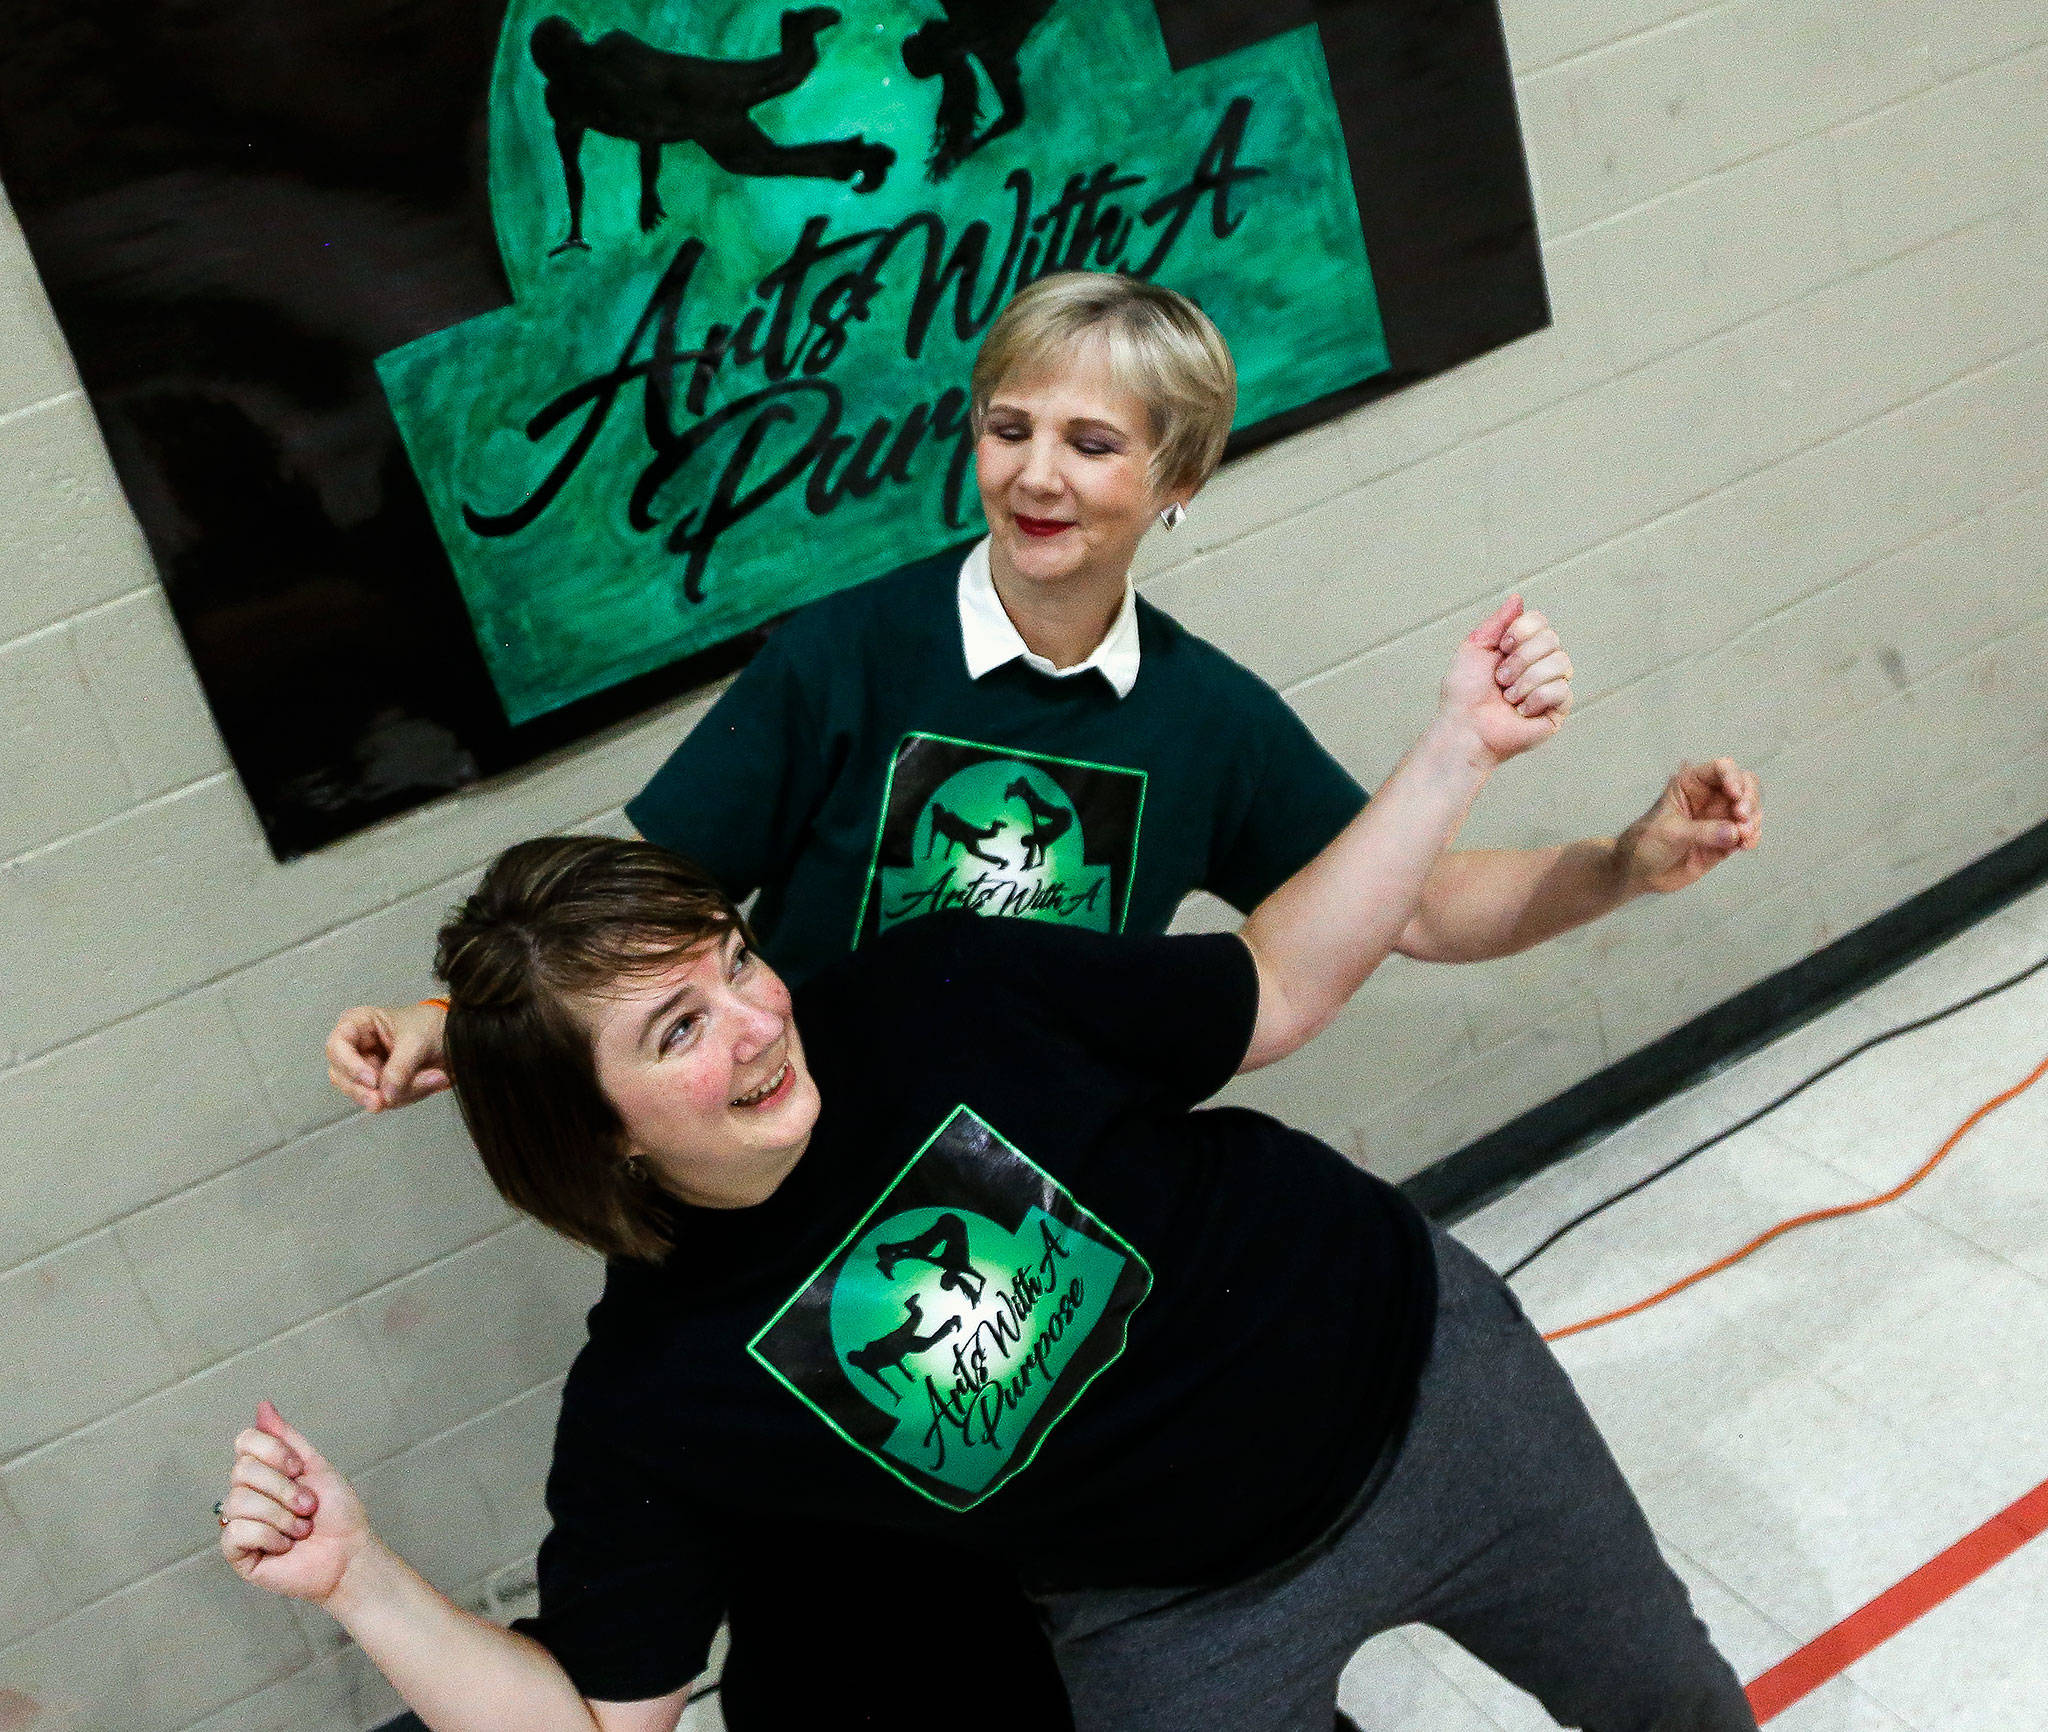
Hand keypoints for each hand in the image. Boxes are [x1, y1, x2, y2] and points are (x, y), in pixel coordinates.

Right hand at [220, 1401, 373, 1604]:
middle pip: (242, 1470)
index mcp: (265, 1471)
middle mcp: (247, 1493)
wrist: (349, 1554)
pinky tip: (285, 1546)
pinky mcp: (237, 1553)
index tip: (301, 1468)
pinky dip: (269, 1536)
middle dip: (284, 1488)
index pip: (245, 1442)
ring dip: (281, 1515)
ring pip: (238, 1501)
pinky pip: (236, 1532)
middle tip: (308, 1506)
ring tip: (302, 1529)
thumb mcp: (317, 1467)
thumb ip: (288, 1439)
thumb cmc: (337, 1513)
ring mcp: (240, 1522)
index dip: (274, 1452)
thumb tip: (263, 1406)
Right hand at [327, 1002, 449, 1111]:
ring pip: (366, 1094)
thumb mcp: (416, 1040)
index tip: (372, 1080)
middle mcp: (355, 1048)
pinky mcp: (380, 1086)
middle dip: (374, 1090)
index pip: (336, 1047)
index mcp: (356, 1024)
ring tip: (433, 1077)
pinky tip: (430, 1079)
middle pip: (344, 1078)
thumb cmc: (429, 1024)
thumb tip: (386, 1095)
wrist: (452, 1035)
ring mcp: (366, 1069)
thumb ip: (400, 1067)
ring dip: (401, 1092)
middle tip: (392, 1098)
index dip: (350, 1066)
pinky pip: (386, 1099)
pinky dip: (409, 1095)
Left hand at [1437, 596, 1575, 767]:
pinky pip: (1561, 690)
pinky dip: (1535, 699)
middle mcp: (1540, 663)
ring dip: (1526, 680)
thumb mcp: (1474, 648)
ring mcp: (1552, 685)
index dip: (1520, 632)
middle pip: (1551, 639)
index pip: (1540, 621)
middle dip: (1519, 659)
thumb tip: (1518, 599)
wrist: (1463, 727)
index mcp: (1522, 647)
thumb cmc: (1464, 692)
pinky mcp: (1558, 710)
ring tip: (1508, 697)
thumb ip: (1497, 622)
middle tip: (1500, 679)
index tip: (1500, 648)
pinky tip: (1521, 711)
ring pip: (1561, 662)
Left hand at [1618, 758, 1762, 893]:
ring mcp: (1720, 818)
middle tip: (1742, 817)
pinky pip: (1748, 832)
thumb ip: (1703, 832)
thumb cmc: (1646, 843)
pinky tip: (1746, 845)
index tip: (1735, 795)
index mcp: (1690, 784)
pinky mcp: (1727, 840)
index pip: (1721, 768)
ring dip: (1754, 819)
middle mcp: (1710, 797)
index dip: (1733, 777)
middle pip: (1745, 784)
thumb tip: (1735, 832)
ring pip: (1751, 809)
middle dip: (1749, 798)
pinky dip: (1752, 836)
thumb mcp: (1671, 833)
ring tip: (1744, 836)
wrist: (1640, 873)